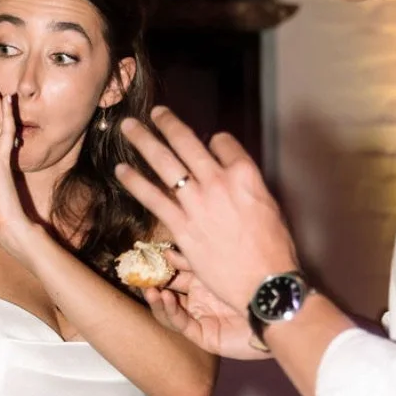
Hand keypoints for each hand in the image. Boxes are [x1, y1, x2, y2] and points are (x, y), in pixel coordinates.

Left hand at [116, 107, 297, 317]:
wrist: (263, 283)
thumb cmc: (273, 249)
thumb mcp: (269, 205)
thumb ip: (246, 185)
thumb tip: (230, 175)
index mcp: (246, 174)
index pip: (223, 142)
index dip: (215, 140)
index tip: (209, 143)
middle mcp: (219, 182)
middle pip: (188, 143)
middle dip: (168, 124)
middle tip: (155, 112)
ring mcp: (198, 203)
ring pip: (165, 163)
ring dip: (144, 142)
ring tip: (129, 128)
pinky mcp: (182, 226)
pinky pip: (153, 197)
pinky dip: (135, 181)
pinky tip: (122, 170)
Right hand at [144, 259, 271, 360]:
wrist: (274, 306)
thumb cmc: (254, 278)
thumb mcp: (220, 261)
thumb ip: (195, 256)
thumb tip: (170, 248)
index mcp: (206, 279)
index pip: (177, 271)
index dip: (163, 265)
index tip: (151, 255)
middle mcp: (200, 298)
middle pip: (169, 290)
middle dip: (155, 283)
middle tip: (141, 274)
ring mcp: (200, 316)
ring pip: (169, 310)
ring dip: (157, 299)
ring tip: (149, 288)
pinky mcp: (203, 334)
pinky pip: (181, 323)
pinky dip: (169, 311)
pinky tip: (163, 298)